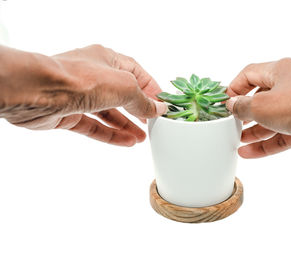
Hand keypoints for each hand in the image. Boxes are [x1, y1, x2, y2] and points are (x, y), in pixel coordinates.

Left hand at [0, 45, 166, 145]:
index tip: (162, 103)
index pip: (135, 72)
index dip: (150, 88)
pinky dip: (110, 134)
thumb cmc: (81, 78)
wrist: (39, 92)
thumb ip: (144, 101)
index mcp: (107, 59)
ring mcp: (79, 95)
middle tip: (152, 123)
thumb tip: (158, 109)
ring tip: (142, 138)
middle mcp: (92, 75)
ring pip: (107, 112)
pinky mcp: (67, 114)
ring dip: (126, 125)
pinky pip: (93, 126)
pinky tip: (126, 142)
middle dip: (138, 110)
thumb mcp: (125, 87)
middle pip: (121, 94)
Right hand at [226, 58, 290, 157]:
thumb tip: (233, 106)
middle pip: (262, 99)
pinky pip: (286, 133)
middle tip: (231, 128)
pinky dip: (270, 142)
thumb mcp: (265, 105)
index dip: (234, 89)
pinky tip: (252, 153)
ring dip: (256, 132)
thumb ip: (244, 107)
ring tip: (238, 144)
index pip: (249, 74)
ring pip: (274, 118)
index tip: (224, 104)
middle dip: (245, 115)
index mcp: (280, 70)